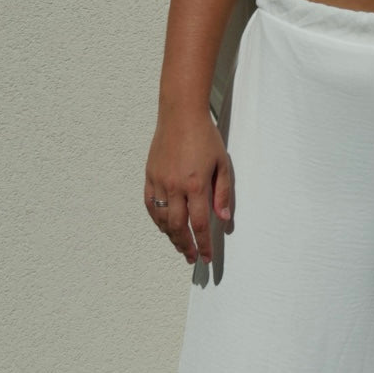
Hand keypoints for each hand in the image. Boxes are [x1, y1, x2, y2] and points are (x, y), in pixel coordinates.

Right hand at [144, 108, 233, 266]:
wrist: (181, 114)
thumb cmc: (205, 137)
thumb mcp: (222, 164)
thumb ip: (222, 193)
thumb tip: (223, 219)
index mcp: (195, 185)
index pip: (199, 224)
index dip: (203, 244)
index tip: (206, 258)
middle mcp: (175, 186)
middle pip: (178, 227)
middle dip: (186, 246)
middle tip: (192, 258)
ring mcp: (159, 182)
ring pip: (162, 219)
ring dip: (171, 236)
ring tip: (181, 245)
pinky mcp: (150, 176)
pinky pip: (150, 205)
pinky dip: (157, 219)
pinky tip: (164, 227)